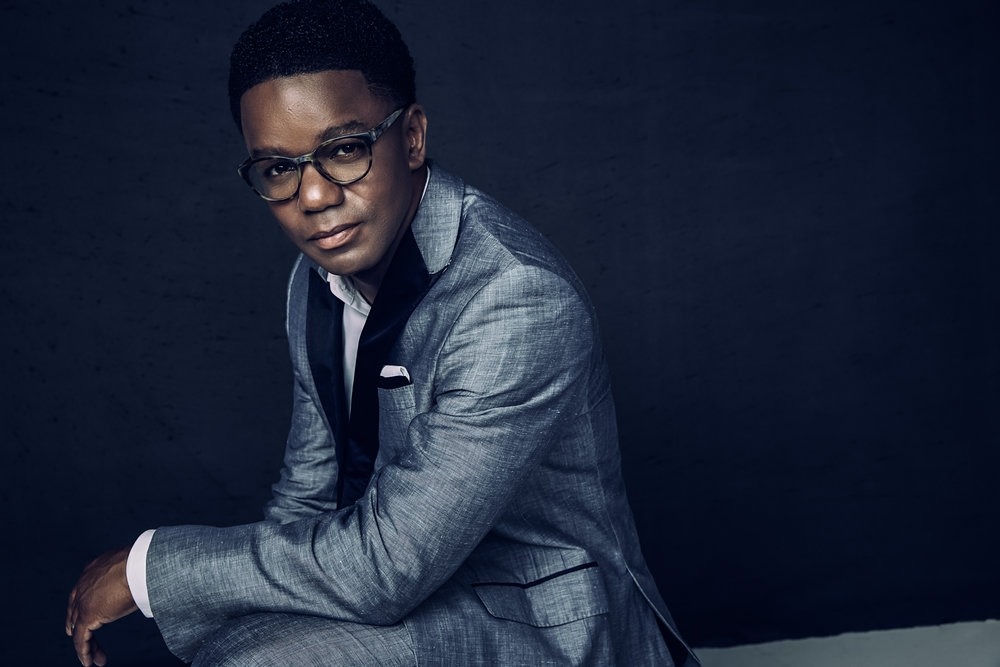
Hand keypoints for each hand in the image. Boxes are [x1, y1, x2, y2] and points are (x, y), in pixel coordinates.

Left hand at [65, 547, 138, 665]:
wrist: (139, 565)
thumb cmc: (145, 562)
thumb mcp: (135, 568)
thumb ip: (133, 576)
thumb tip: (149, 581)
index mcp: (94, 570)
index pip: (83, 591)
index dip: (82, 605)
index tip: (87, 616)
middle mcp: (84, 584)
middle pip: (75, 611)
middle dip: (77, 625)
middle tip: (82, 637)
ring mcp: (83, 600)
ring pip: (79, 628)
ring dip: (87, 644)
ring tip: (95, 658)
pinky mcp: (87, 616)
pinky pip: (81, 639)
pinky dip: (84, 652)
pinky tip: (90, 662)